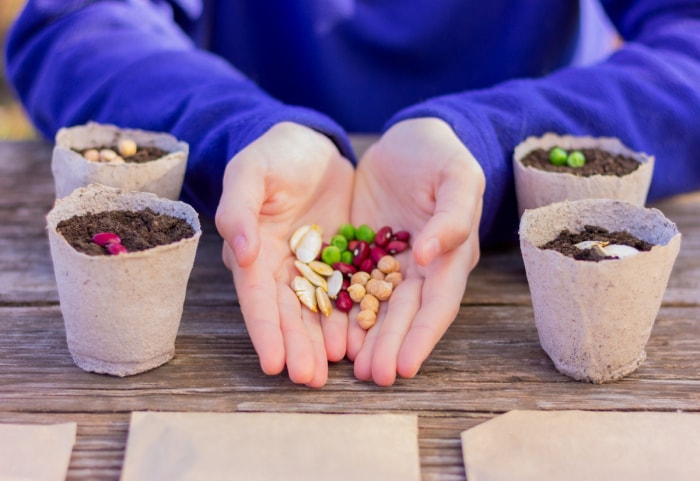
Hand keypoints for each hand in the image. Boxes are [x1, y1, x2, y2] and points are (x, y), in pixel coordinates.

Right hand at [215, 122, 353, 386]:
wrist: (312, 143)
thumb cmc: (274, 155)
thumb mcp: (250, 172)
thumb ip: (240, 209)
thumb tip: (240, 252)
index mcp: (254, 249)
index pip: (256, 296)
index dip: (264, 330)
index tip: (272, 363)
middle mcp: (281, 267)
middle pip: (288, 313)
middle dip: (297, 347)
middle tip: (308, 380)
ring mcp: (313, 266)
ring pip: (318, 310)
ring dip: (323, 342)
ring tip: (334, 371)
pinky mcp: (341, 260)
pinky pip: (347, 291)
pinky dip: (352, 316)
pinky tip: (361, 339)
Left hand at [349, 118, 484, 385]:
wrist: (408, 139)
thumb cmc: (440, 155)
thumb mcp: (456, 176)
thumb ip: (452, 215)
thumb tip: (426, 257)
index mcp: (450, 255)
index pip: (438, 303)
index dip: (423, 336)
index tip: (406, 366)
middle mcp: (421, 268)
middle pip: (404, 313)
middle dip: (390, 346)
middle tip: (372, 378)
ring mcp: (389, 263)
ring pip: (376, 307)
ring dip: (365, 338)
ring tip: (349, 368)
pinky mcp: (362, 253)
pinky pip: (349, 284)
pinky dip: (341, 309)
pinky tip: (328, 332)